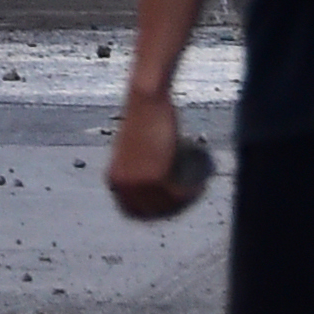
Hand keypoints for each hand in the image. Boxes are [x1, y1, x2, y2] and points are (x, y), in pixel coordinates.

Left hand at [104, 83, 197, 220]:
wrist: (145, 101)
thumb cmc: (143, 121)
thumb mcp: (135, 154)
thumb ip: (140, 173)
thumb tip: (158, 191)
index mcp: (114, 180)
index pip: (132, 211)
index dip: (153, 212)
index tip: (168, 207)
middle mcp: (122, 185)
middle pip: (152, 212)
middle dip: (171, 209)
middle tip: (187, 198)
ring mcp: (137, 183)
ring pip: (167, 206)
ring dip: (185, 201)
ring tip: (196, 189)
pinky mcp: (155, 177)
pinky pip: (178, 195)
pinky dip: (191, 193)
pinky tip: (199, 185)